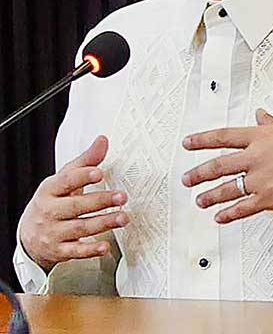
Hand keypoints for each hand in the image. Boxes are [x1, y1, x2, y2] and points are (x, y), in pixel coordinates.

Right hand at [17, 136, 128, 272]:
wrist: (30, 235)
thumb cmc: (53, 201)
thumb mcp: (64, 180)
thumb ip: (85, 162)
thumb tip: (103, 140)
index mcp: (49, 191)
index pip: (65, 182)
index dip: (82, 177)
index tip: (100, 173)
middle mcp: (49, 212)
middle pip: (75, 206)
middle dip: (100, 201)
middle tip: (122, 196)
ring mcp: (52, 233)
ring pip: (79, 228)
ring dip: (103, 223)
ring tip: (123, 218)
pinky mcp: (58, 251)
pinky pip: (75, 252)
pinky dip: (90, 250)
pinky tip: (105, 247)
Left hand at [181, 109, 272, 223]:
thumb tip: (261, 115)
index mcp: (262, 137)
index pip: (224, 137)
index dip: (202, 140)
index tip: (188, 143)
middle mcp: (257, 157)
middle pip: (218, 166)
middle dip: (198, 174)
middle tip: (187, 179)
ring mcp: (261, 180)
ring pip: (226, 189)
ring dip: (209, 196)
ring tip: (199, 200)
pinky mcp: (268, 199)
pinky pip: (242, 208)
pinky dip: (228, 214)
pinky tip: (220, 217)